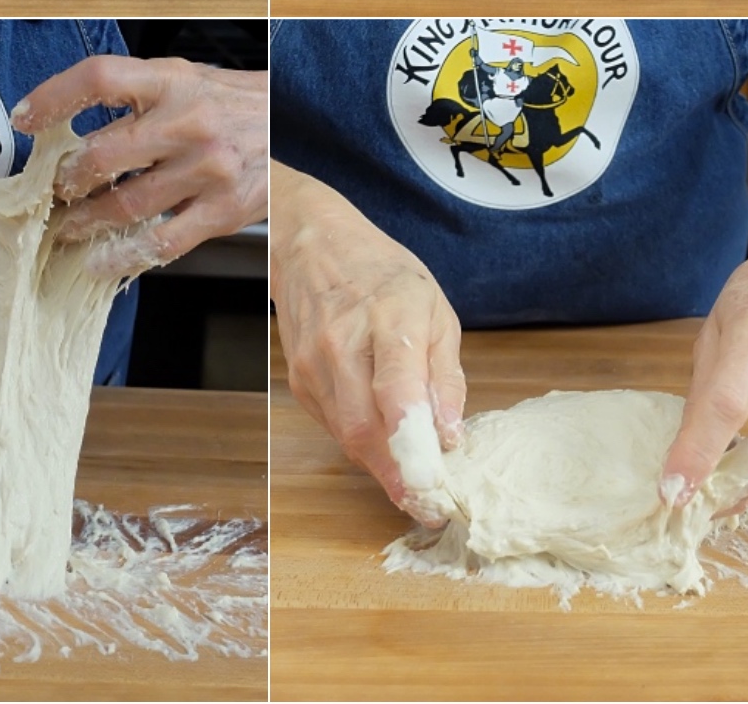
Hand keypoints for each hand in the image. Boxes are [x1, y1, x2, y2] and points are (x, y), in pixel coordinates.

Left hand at [11, 56, 266, 271]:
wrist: (294, 132)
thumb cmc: (228, 105)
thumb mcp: (185, 79)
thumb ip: (134, 93)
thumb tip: (63, 119)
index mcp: (172, 81)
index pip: (99, 78)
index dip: (53, 97)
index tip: (24, 120)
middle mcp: (189, 121)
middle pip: (101, 154)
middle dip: (64, 181)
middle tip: (51, 192)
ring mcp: (207, 169)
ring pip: (123, 205)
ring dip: (83, 222)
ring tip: (67, 227)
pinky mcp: (223, 210)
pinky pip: (159, 242)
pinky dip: (121, 256)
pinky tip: (99, 260)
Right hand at [271, 163, 465, 522]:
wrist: (313, 244)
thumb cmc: (383, 273)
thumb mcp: (436, 310)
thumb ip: (445, 375)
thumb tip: (449, 437)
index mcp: (390, 318)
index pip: (398, 394)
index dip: (415, 448)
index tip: (435, 490)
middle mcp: (344, 343)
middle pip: (366, 429)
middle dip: (400, 475)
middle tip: (431, 503)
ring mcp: (314, 363)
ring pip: (347, 436)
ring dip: (382, 464)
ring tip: (413, 475)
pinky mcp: (298, 379)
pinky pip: (332, 426)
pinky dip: (360, 441)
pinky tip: (381, 434)